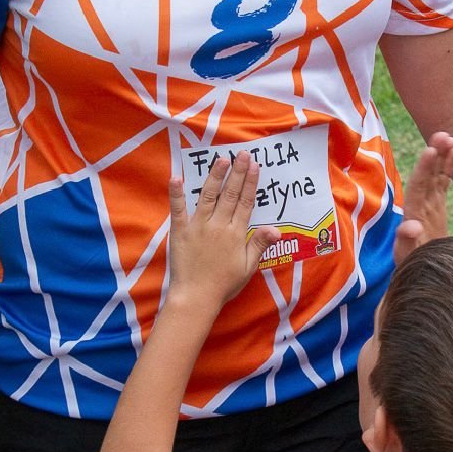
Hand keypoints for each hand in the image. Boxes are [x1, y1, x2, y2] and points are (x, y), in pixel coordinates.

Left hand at [167, 153, 279, 307]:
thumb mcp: (248, 267)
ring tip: (221, 159)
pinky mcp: (180, 231)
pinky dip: (176, 193)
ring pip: (207, 196)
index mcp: (235, 234)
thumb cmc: (224, 285)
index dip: (250, 183)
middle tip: (242, 154)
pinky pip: (177, 209)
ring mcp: (197, 226)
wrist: (196, 297)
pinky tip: (175, 177)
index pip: (246, 203)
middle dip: (237, 172)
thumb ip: (260, 245)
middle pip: (230, 194)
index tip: (254, 166)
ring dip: (215, 176)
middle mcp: (218, 225)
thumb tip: (277, 229)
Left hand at [394, 132, 452, 262]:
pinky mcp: (437, 205)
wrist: (420, 274)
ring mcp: (428, 203)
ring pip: (436, 174)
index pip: (418, 187)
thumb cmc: (413, 266)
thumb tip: (410, 225)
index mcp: (413, 213)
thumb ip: (406, 242)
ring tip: (452, 139)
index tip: (430, 151)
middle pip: (426, 174)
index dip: (423, 169)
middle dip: (434, 154)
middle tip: (443, 135)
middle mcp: (419, 204)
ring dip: (442, 155)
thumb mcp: (408, 257)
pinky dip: (450, 166)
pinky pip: (444, 180)